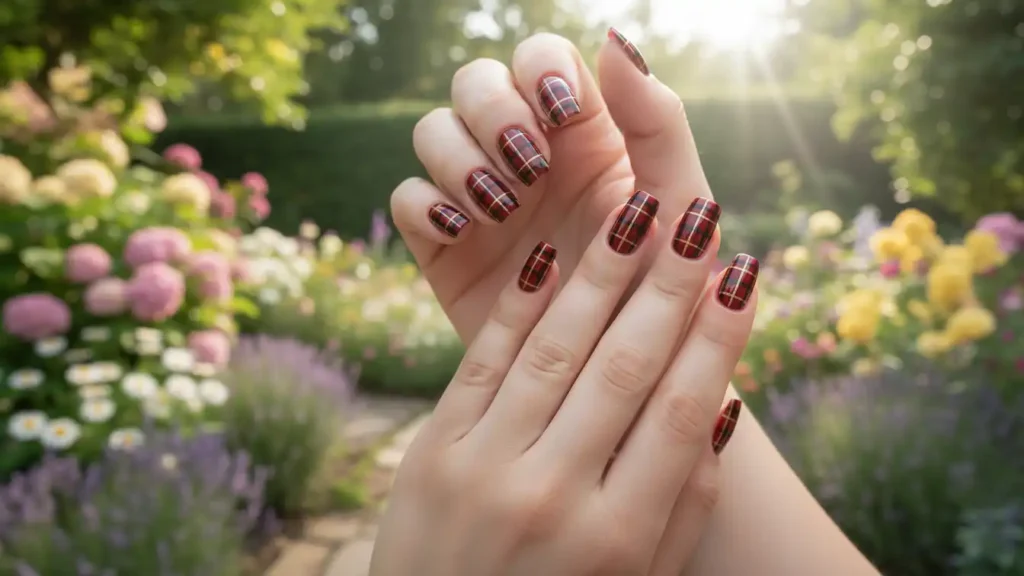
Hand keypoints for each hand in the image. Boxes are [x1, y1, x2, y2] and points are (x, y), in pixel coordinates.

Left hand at [371, 192, 757, 574]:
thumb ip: (685, 506)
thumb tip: (725, 405)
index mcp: (618, 537)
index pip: (681, 411)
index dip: (717, 335)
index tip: (744, 272)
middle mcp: (552, 496)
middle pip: (624, 368)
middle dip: (668, 285)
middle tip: (700, 217)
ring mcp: (482, 470)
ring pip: (553, 351)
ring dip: (599, 276)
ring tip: (636, 214)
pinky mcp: (431, 454)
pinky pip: (482, 363)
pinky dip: (518, 308)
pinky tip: (549, 257)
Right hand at [390, 28, 712, 341]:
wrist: (620, 380)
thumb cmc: (666, 288)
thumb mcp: (677, 201)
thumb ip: (656, 120)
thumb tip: (615, 42)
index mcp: (582, 131)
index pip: (540, 57)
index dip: (538, 70)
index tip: (561, 116)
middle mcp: (524, 154)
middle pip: (475, 83)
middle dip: (493, 112)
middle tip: (527, 165)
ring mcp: (479, 196)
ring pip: (432, 132)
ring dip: (459, 158)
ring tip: (501, 209)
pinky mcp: (443, 244)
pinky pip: (408, 198)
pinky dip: (426, 205)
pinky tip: (464, 232)